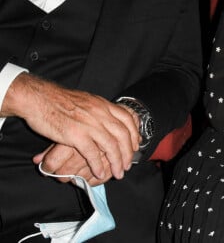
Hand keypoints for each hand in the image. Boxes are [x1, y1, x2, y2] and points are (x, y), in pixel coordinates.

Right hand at [3, 74, 140, 180]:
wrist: (40, 98)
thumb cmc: (59, 100)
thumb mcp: (86, 100)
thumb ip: (98, 109)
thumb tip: (107, 118)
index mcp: (103, 104)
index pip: (127, 118)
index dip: (134, 133)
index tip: (136, 145)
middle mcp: (100, 113)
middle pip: (123, 134)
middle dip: (128, 152)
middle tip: (128, 165)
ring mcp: (89, 124)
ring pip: (111, 145)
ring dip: (117, 161)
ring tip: (118, 173)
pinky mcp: (76, 135)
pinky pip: (93, 153)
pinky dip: (98, 165)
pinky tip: (100, 173)